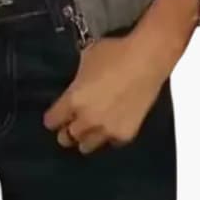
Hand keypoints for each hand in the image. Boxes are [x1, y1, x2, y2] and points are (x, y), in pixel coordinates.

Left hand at [42, 25, 171, 155]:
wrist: (147, 60)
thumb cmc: (115, 53)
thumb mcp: (86, 59)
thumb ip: (78, 79)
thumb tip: (78, 84)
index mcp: (73, 100)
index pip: (51, 121)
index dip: (53, 117)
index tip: (57, 115)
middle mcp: (86, 120)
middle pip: (66, 138)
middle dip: (68, 130)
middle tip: (74, 122)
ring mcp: (106, 130)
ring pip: (86, 146)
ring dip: (86, 137)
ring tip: (92, 127)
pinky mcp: (125, 135)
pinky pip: (110, 143)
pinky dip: (109, 136)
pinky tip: (113, 124)